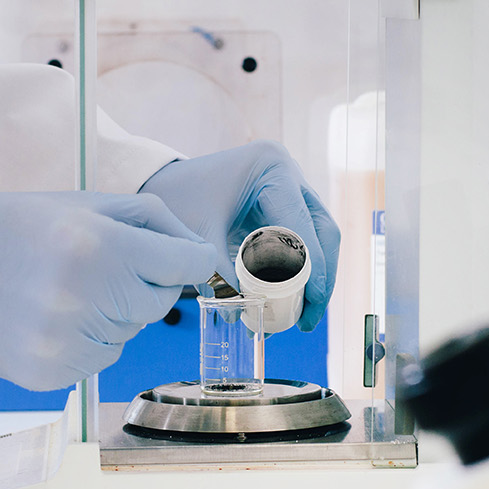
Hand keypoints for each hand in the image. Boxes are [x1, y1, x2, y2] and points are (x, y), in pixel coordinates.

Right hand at [0, 189, 216, 390]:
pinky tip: (47, 318)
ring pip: (130, 333)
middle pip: (161, 302)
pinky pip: (100, 358)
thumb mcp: (82, 203)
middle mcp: (87, 299)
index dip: (189, 258)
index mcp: (100, 246)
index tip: (183, 257)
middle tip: (96, 264)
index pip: (187, 264)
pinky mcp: (49, 374)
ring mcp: (66, 343)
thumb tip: (200, 255)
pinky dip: (86, 340)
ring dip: (111, 314)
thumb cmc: (10, 225)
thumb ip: (151, 222)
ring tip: (61, 290)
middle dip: (141, 282)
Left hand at [138, 141, 339, 331]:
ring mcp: (290, 186)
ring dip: (315, 278)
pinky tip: (289, 300)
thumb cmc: (177, 198)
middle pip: (323, 231)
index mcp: (271, 168)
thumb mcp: (197, 236)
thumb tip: (242, 315)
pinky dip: (300, 270)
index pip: (302, 225)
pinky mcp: (286, 203)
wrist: (165, 182)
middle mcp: (288, 172)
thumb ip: (219, 275)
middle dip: (321, 279)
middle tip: (307, 320)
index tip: (311, 303)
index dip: (312, 268)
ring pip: (319, 237)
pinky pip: (305, 239)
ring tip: (300, 318)